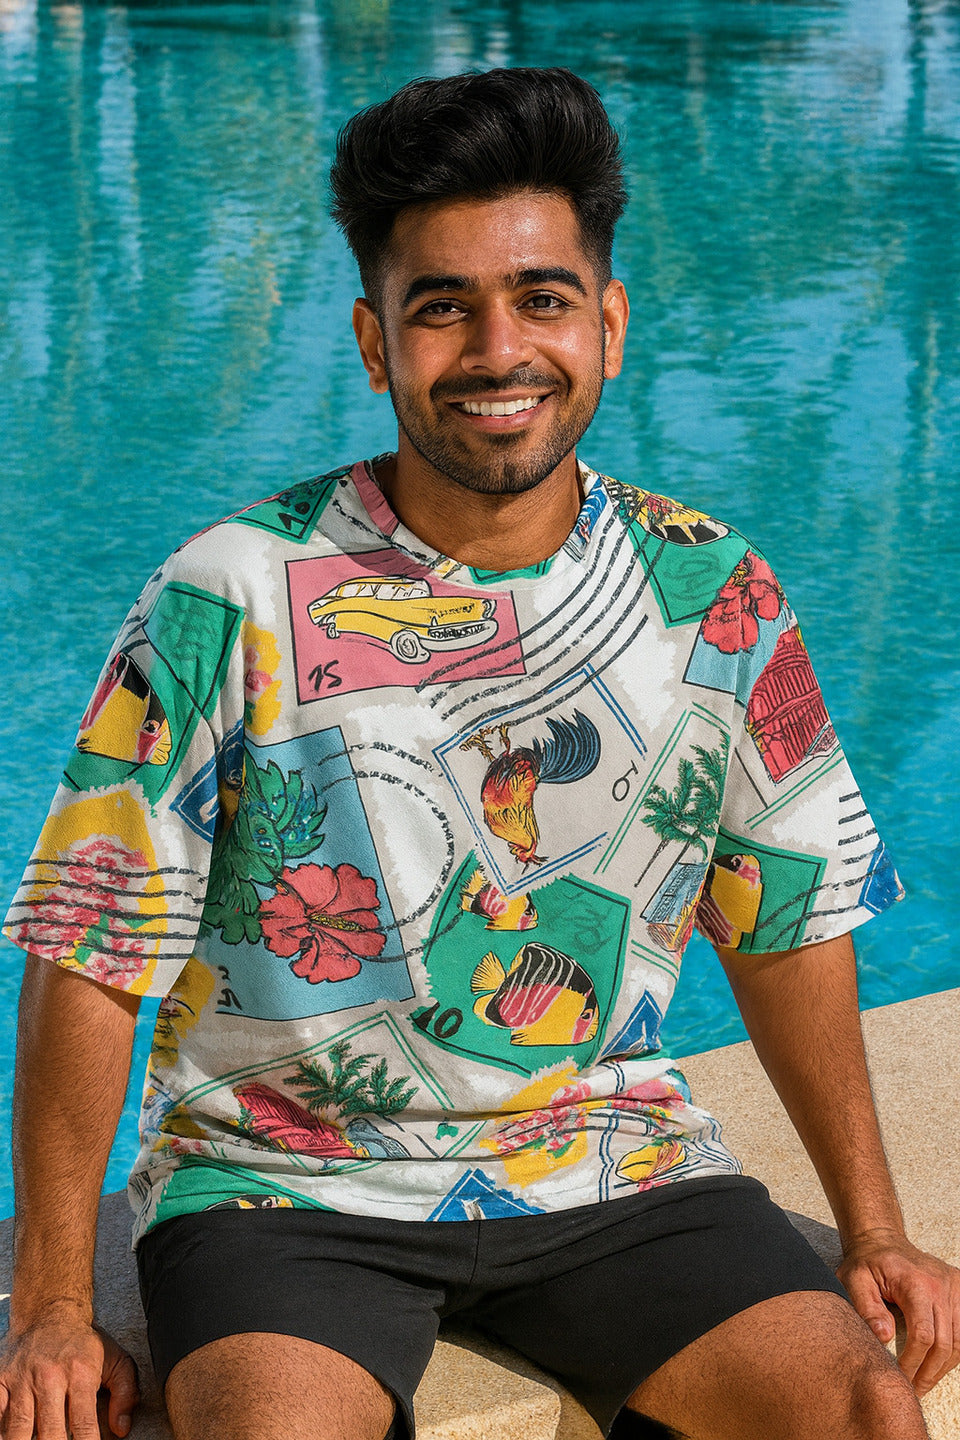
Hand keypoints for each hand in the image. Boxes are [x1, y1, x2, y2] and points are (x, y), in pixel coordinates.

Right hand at [0, 1313, 138, 1439]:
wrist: (49, 1311)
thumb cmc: (83, 1342)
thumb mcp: (116, 1359)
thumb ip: (125, 1393)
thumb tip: (121, 1429)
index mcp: (80, 1374)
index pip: (83, 1423)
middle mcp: (50, 1378)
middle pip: (49, 1432)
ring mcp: (22, 1380)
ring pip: (18, 1429)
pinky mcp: (1, 1379)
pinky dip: (2, 1427)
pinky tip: (10, 1435)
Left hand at [839, 1230, 959, 1396]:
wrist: (883, 1240)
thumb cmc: (867, 1262)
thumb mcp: (854, 1280)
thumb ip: (867, 1308)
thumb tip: (883, 1336)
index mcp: (916, 1283)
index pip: (923, 1335)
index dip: (913, 1363)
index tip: (899, 1377)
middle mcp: (942, 1285)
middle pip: (945, 1343)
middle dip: (929, 1373)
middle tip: (913, 1390)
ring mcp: (955, 1287)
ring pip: (959, 1341)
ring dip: (943, 1367)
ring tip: (924, 1382)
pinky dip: (954, 1351)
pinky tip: (939, 1364)